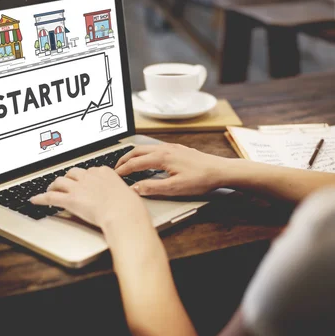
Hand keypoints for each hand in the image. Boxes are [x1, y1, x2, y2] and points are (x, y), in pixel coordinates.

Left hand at [30, 167, 150, 229]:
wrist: (123, 213)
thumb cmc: (129, 207)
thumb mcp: (127, 193)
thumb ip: (119, 192)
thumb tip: (122, 197)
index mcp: (104, 172)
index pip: (89, 171)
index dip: (83, 177)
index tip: (82, 182)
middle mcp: (89, 176)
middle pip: (73, 173)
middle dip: (68, 178)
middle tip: (65, 185)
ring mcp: (79, 187)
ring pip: (60, 181)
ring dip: (53, 186)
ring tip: (50, 190)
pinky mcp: (70, 199)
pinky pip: (51, 197)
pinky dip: (41, 198)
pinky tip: (35, 200)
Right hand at [115, 143, 229, 195]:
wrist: (220, 170)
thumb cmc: (200, 179)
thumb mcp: (175, 188)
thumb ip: (152, 188)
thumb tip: (135, 188)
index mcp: (162, 157)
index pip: (135, 163)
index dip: (123, 170)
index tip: (114, 176)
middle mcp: (165, 149)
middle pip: (137, 151)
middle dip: (124, 159)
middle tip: (115, 168)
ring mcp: (171, 147)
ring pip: (146, 148)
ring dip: (134, 155)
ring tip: (127, 164)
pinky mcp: (177, 149)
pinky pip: (155, 148)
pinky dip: (144, 154)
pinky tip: (147, 161)